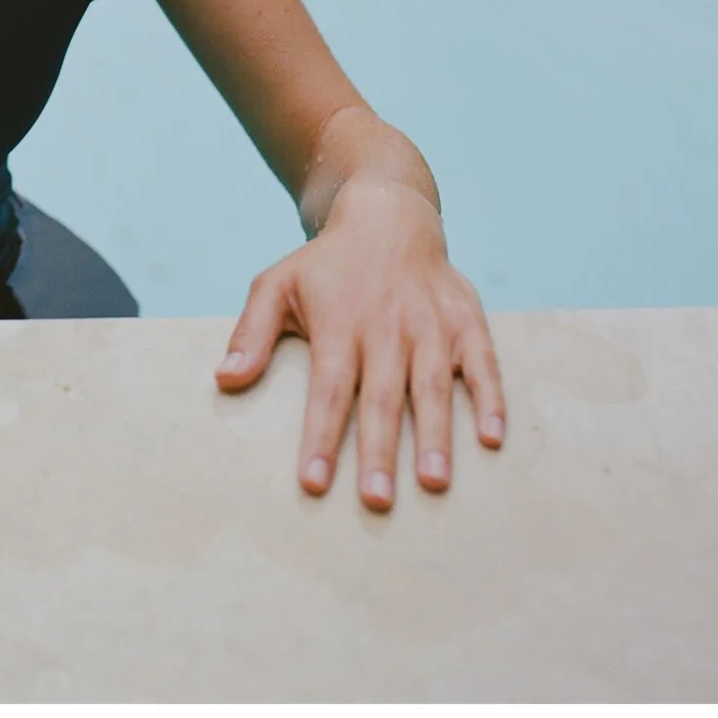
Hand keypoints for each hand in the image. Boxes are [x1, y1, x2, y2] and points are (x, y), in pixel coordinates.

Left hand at [213, 178, 505, 509]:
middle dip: (378, 451)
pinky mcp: (466, 321)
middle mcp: (386, 328)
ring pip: (433, 385)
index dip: (320, 437)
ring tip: (434, 481)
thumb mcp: (277, 285)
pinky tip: (493, 438)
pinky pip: (482, 363)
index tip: (313, 484)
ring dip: (436, 434)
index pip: (327, 390)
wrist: (387, 215)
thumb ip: (252, 333)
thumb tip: (224, 380)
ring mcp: (430, 325)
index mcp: (339, 326)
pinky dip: (491, 398)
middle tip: (377, 502)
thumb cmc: (326, 265)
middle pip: (381, 397)